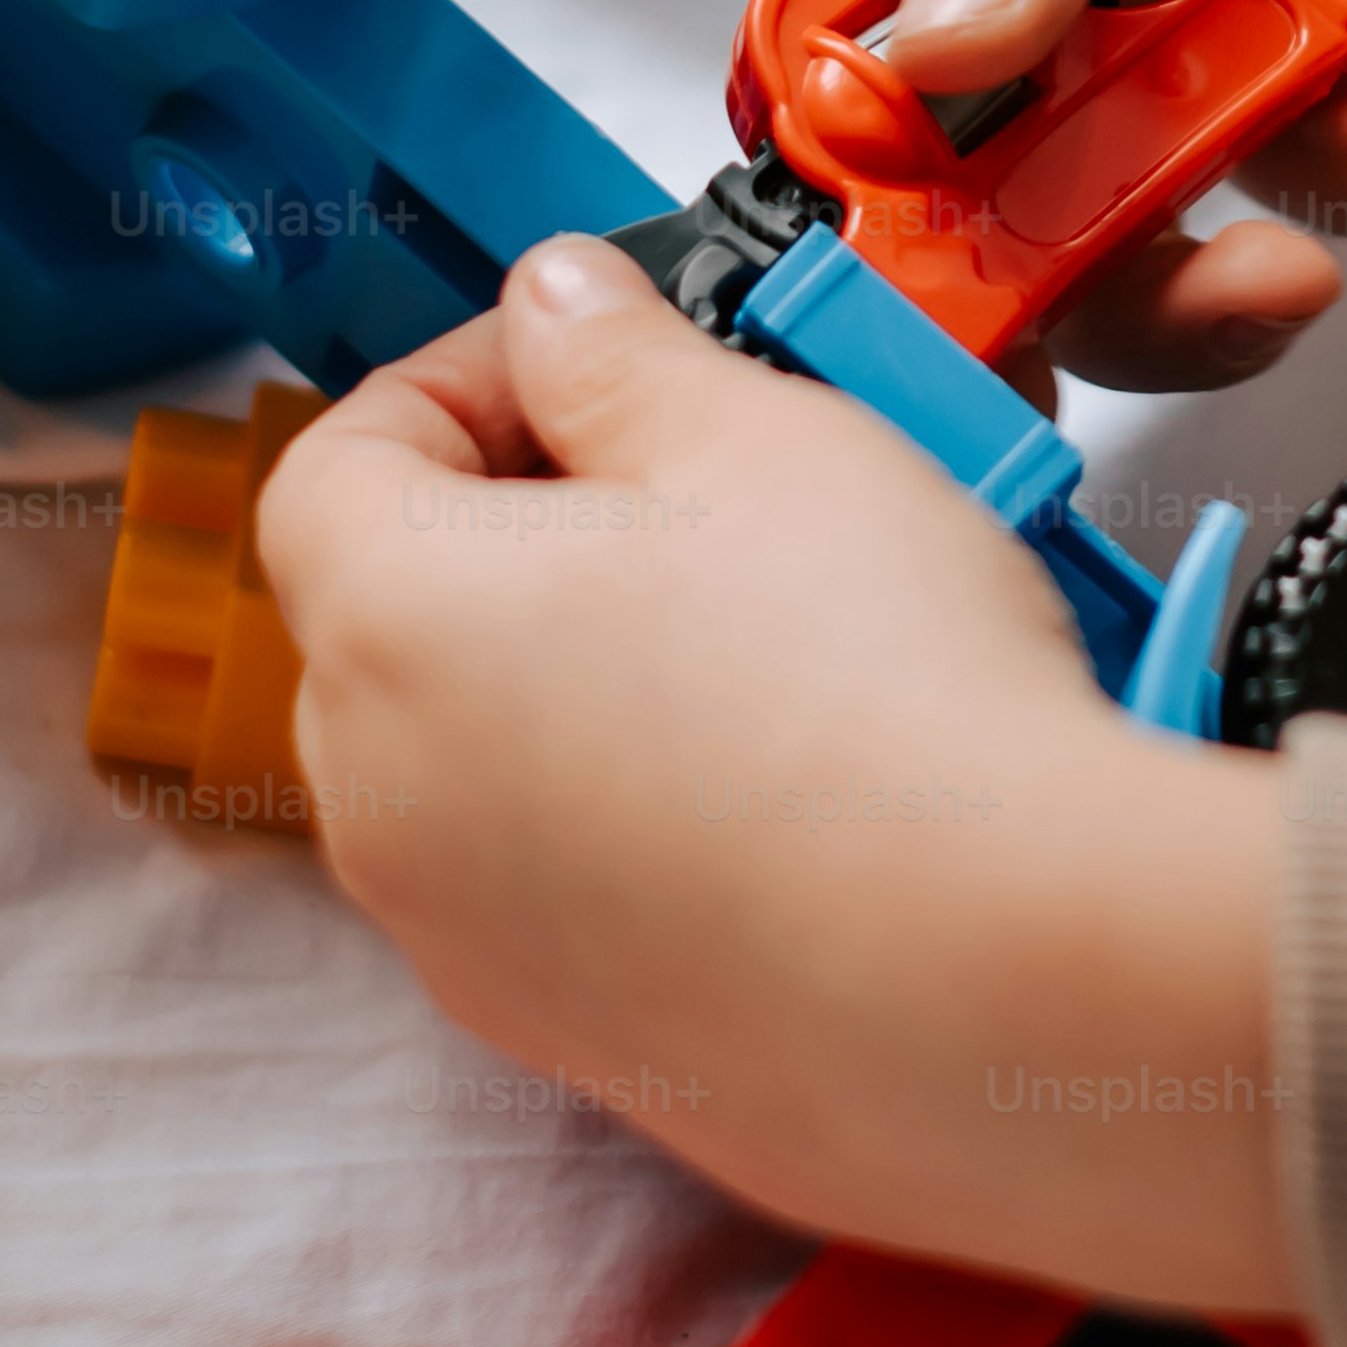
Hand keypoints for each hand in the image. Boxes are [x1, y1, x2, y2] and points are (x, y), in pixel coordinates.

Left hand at [262, 233, 1300, 1315]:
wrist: (1010, 985)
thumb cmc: (883, 703)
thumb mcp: (758, 435)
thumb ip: (617, 354)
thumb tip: (555, 307)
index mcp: (390, 623)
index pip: (336, 460)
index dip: (463, 381)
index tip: (591, 363)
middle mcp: (384, 802)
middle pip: (398, 614)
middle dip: (528, 527)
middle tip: (696, 484)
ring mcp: (466, 943)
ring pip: (483, 756)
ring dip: (587, 672)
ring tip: (772, 633)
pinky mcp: (572, 1040)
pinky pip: (566, 885)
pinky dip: (641, 814)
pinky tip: (796, 779)